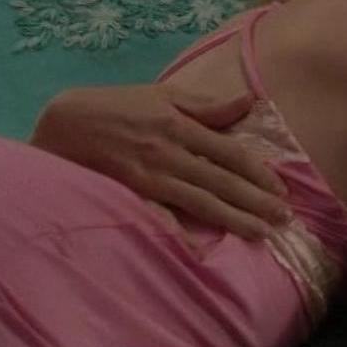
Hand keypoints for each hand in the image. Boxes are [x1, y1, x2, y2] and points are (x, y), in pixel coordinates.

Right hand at [31, 84, 290, 239]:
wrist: (61, 123)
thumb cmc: (113, 107)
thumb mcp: (159, 95)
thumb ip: (205, 104)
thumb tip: (248, 102)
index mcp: (178, 124)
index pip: (228, 152)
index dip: (257, 172)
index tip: (280, 189)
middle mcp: (168, 152)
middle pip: (221, 180)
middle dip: (255, 201)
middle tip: (284, 219)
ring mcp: (149, 176)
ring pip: (200, 201)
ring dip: (233, 219)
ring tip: (261, 234)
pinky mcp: (129, 195)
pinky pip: (159, 217)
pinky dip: (179, 234)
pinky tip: (201, 252)